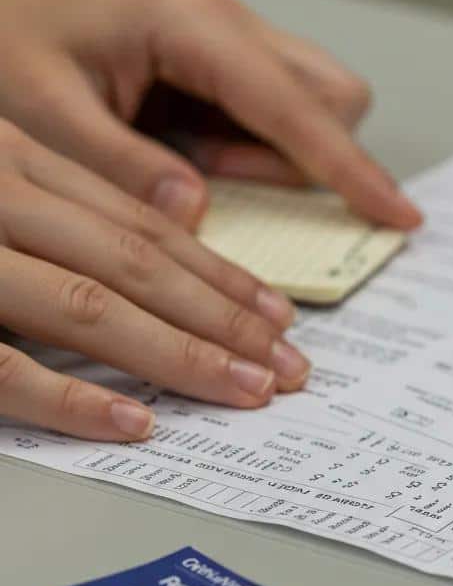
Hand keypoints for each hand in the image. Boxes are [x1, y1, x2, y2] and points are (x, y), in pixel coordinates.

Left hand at [0, 0, 420, 230]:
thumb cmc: (3, 39)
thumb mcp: (44, 112)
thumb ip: (122, 166)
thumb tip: (197, 213)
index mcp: (194, 28)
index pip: (301, 109)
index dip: (353, 170)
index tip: (398, 217)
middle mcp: (228, 28)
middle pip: (333, 101)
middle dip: (313, 160)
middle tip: (227, 182)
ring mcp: (232, 46)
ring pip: (315, 109)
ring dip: (281, 159)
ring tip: (201, 168)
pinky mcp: (225, 69)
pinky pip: (278, 120)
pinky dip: (257, 155)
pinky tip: (198, 155)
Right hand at [0, 122, 311, 440]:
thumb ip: (53, 215)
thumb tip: (147, 268)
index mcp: (13, 163)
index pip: (140, 225)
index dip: (220, 276)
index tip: (280, 317)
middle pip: (134, 264)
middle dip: (225, 319)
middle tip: (291, 367)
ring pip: (87, 307)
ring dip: (179, 355)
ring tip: (249, 390)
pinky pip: (3, 368)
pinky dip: (71, 398)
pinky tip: (137, 422)